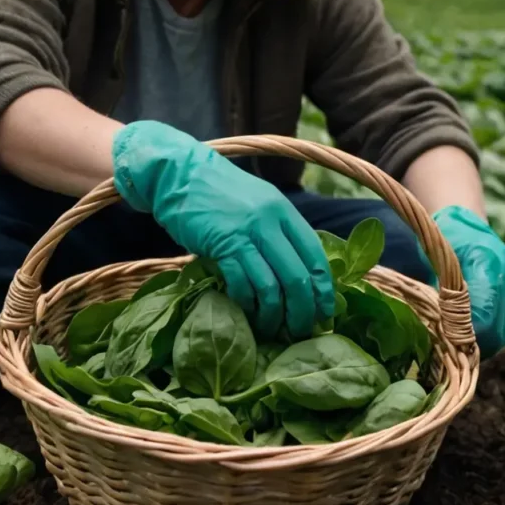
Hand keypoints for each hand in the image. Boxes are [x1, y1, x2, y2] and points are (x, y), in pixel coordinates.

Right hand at [111, 121, 335, 337]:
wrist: (179, 174)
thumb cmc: (217, 193)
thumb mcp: (257, 204)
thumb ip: (277, 232)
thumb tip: (296, 272)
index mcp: (285, 211)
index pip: (316, 257)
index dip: (324, 290)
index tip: (325, 312)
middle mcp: (271, 222)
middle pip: (299, 278)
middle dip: (303, 311)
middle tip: (300, 330)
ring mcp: (247, 233)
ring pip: (273, 287)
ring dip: (274, 315)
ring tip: (273, 329)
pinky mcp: (222, 245)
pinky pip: (243, 284)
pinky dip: (247, 304)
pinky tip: (246, 312)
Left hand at [422, 206, 504, 357]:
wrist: (468, 226)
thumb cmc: (445, 242)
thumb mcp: (436, 264)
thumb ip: (442, 294)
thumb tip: (443, 330)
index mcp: (488, 262)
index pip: (483, 314)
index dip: (466, 335)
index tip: (449, 343)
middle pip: (499, 326)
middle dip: (477, 343)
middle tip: (456, 350)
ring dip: (488, 341)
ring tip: (466, 343)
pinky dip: (497, 331)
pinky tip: (481, 332)